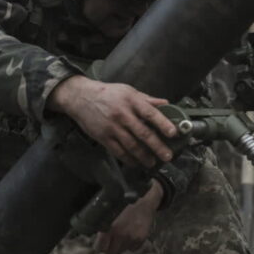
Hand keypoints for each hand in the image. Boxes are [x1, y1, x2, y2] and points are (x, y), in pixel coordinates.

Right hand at [49, 75, 177, 167]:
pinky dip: (128, 159)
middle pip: (143, 133)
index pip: (150, 113)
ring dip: (144, 156)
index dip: (163, 124)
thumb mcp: (128, 91)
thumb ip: (148, 99)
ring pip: (131, 145)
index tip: (173, 133)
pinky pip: (118, 151)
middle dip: (157, 146)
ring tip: (153, 163)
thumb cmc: (107, 93)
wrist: (80, 98)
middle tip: (167, 156)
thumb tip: (166, 103)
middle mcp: (122, 115)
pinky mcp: (103, 137)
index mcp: (131, 101)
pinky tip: (136, 163)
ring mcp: (112, 127)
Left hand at [95, 181, 162, 253]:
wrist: (144, 201)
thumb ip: (102, 225)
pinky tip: (131, 234)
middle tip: (111, 240)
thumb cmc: (125, 204)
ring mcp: (132, 238)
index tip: (101, 243)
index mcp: (110, 228)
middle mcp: (121, 235)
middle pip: (111, 252)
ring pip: (122, 251)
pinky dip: (131, 244)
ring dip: (121, 245)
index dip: (100, 245)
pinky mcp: (141, 239)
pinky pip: (132, 248)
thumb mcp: (109, 212)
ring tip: (122, 234)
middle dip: (110, 247)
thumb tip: (97, 236)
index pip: (100, 248)